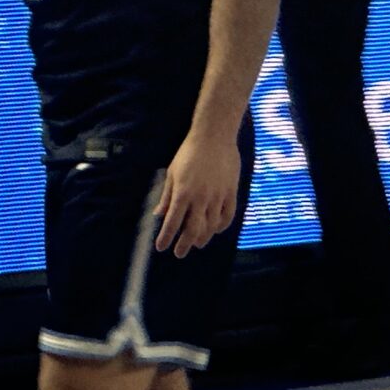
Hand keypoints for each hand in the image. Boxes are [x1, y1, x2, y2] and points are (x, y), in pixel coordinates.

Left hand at [154, 134, 241, 255]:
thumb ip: (166, 196)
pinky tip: (216, 229)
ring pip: (211, 226)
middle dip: (184, 244)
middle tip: (179, 253)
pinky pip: (227, 216)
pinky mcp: (231, 192)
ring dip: (203, 238)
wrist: (214, 136)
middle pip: (192, 230)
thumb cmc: (189, 153)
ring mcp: (217, 196)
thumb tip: (158, 214)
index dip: (166, 237)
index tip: (161, 247)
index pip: (172, 222)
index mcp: (182, 193)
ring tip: (197, 243)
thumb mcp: (172, 173)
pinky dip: (221, 226)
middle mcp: (200, 198)